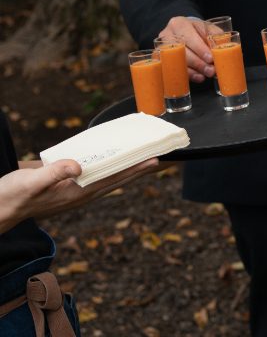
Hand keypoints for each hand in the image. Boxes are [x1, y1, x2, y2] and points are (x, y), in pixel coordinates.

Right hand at [0, 158, 160, 233]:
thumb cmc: (13, 196)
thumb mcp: (31, 182)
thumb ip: (55, 173)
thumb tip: (78, 166)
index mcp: (78, 193)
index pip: (115, 178)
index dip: (136, 169)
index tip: (157, 161)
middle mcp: (82, 192)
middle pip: (119, 178)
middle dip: (141, 168)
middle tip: (165, 158)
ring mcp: (76, 188)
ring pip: (109, 175)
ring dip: (128, 166)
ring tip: (146, 156)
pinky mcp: (67, 182)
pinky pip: (94, 171)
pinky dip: (108, 163)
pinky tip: (114, 155)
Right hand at [160, 16, 213, 82]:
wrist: (184, 33)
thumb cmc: (198, 31)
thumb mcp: (207, 28)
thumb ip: (215, 36)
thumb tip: (222, 48)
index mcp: (179, 24)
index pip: (189, 36)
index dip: (200, 48)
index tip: (210, 58)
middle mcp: (167, 34)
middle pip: (182, 51)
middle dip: (198, 62)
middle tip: (211, 70)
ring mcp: (162, 48)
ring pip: (177, 62)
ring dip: (193, 71)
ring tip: (205, 76)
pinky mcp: (162, 60)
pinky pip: (173, 70)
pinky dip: (187, 75)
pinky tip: (198, 77)